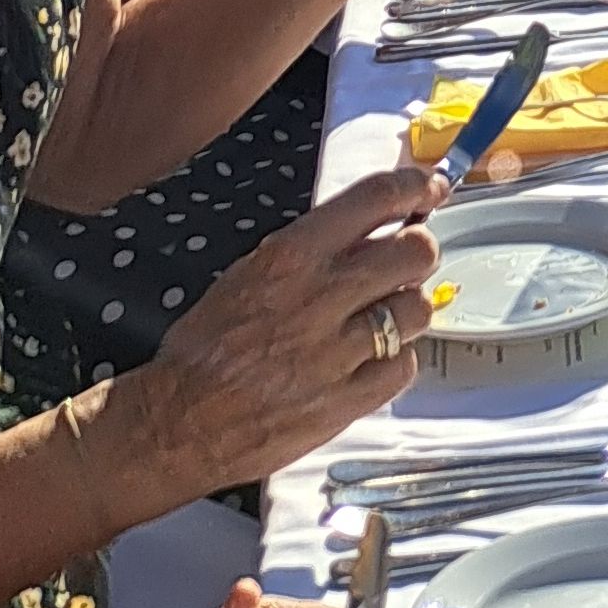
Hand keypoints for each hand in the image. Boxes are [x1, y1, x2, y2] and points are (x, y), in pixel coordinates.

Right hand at [119, 166, 437, 501]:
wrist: (178, 421)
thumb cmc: (206, 348)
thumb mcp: (251, 271)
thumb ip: (312, 248)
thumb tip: (367, 226)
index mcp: (291, 256)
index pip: (376, 198)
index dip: (415, 186)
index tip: (430, 187)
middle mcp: (320, 297)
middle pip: (414, 251)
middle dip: (418, 251)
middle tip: (408, 260)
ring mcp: (336, 352)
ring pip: (417, 310)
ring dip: (409, 309)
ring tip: (385, 316)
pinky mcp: (344, 402)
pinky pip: (403, 367)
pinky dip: (396, 361)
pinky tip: (374, 359)